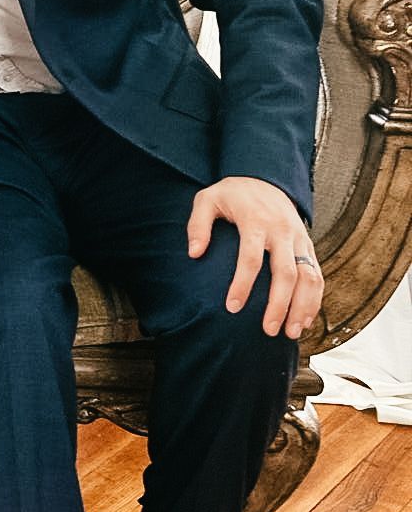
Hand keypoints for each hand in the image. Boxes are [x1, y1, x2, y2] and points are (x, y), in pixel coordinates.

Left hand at [188, 176, 323, 338]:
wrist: (266, 177)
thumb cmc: (233, 194)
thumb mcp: (208, 199)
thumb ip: (198, 224)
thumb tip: (194, 253)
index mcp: (256, 220)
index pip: (251, 257)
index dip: (242, 284)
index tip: (232, 308)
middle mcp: (282, 231)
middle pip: (286, 273)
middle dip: (279, 304)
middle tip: (269, 330)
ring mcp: (300, 238)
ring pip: (308, 277)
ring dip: (302, 307)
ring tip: (291, 333)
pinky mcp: (309, 245)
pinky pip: (317, 274)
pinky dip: (314, 299)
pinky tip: (304, 320)